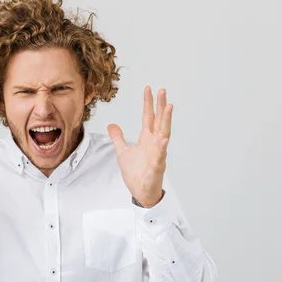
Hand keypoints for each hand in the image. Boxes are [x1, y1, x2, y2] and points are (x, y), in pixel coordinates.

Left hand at [107, 86, 171, 207]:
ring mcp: (157, 154)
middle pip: (159, 121)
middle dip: (161, 106)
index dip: (148, 103)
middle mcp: (154, 144)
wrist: (140, 193)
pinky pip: (160, 157)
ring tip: (168, 107)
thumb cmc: (136, 173)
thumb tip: (112, 125)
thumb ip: (118, 138)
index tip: (149, 89)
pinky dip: (162, 148)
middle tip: (163, 91)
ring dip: (166, 121)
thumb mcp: (122, 152)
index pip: (148, 117)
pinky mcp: (157, 167)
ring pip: (164, 135)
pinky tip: (163, 139)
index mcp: (147, 139)